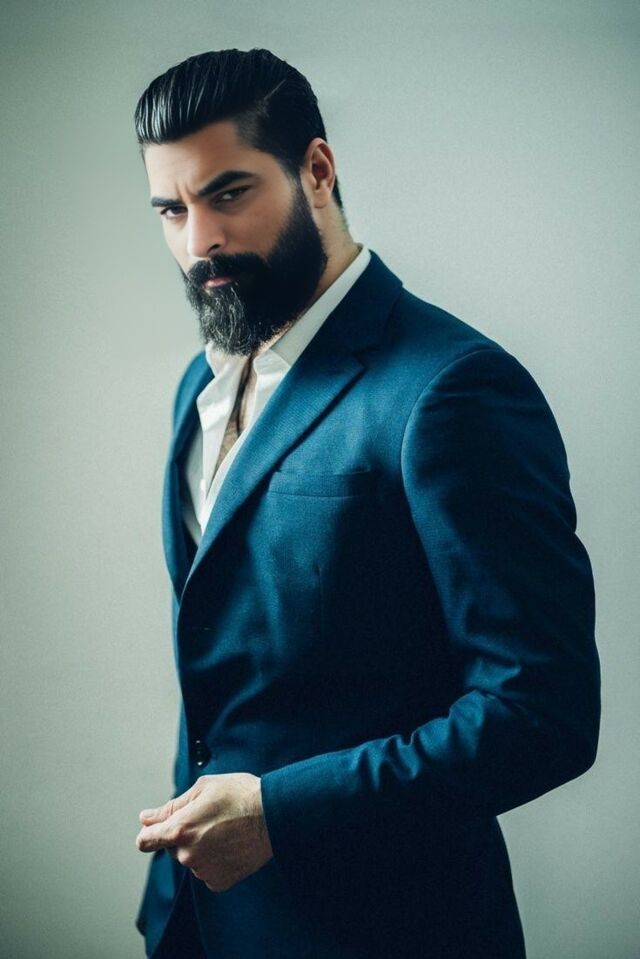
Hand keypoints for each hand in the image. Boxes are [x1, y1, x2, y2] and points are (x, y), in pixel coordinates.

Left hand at [136, 773, 272, 891]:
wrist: (275, 814)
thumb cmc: (240, 795)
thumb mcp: (203, 788)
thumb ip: (171, 806)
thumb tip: (145, 818)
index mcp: (180, 829)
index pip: (146, 841)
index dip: (149, 833)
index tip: (156, 829)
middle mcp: (188, 855)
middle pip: (172, 848)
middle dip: (184, 834)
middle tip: (210, 818)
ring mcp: (204, 871)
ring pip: (192, 859)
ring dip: (201, 847)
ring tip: (226, 830)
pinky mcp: (220, 881)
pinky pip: (207, 871)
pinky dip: (215, 860)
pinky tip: (231, 845)